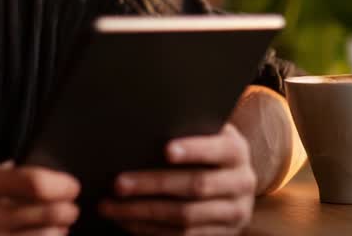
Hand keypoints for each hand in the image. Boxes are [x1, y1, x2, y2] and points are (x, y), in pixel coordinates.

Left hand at [97, 123, 255, 235]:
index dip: (194, 150)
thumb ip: (186, 130)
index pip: (218, 149)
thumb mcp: (206, 135)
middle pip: (196, 186)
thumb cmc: (205, 149)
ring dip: (143, 213)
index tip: (166, 150)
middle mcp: (241, 183)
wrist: (232, 181)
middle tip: (118, 184)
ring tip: (110, 206)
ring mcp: (233, 213)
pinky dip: (149, 230)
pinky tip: (126, 221)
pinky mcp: (219, 235)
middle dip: (154, 185)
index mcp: (237, 152)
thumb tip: (143, 127)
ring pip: (185, 217)